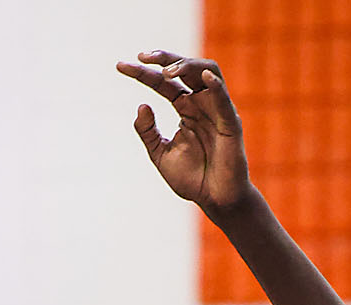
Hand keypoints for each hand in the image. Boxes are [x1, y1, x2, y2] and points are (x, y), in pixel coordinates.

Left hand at [115, 53, 249, 213]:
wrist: (215, 200)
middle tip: (142, 57)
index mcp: (185, 108)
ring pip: (206, 71)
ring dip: (186, 65)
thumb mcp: (160, 154)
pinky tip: (201, 76)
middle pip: (184, 68)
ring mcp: (217, 109)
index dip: (143, 73)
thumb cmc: (192, 178)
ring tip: (166, 72)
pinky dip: (215, 86)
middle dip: (164, 58)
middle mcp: (201, 103)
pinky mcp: (230, 123)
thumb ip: (148, 132)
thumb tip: (141, 106)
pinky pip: (223, 99)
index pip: (162, 83)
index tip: (120, 67)